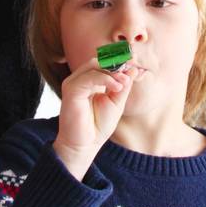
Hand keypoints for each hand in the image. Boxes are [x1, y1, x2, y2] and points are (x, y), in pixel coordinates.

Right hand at [52, 61, 144, 177]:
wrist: (85, 145)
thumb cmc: (98, 126)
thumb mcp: (116, 103)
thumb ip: (123, 86)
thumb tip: (132, 69)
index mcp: (89, 81)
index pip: (103, 63)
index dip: (119, 61)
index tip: (134, 62)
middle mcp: (79, 79)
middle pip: (98, 61)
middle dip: (116, 64)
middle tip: (131, 70)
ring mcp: (73, 83)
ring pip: (93, 66)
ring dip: (112, 72)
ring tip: (124, 82)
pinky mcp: (71, 90)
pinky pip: (88, 78)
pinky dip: (105, 79)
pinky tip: (116, 87)